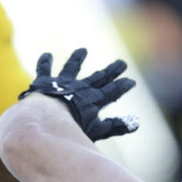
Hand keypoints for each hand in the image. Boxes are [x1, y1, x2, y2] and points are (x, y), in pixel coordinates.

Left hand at [20, 48, 139, 140]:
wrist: (46, 119)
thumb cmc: (70, 129)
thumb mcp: (96, 131)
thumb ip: (115, 126)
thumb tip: (136, 123)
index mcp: (93, 100)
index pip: (112, 92)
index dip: (122, 87)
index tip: (131, 81)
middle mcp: (80, 88)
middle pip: (98, 78)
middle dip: (111, 71)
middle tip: (122, 63)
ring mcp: (62, 83)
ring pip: (71, 68)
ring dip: (77, 59)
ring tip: (82, 50)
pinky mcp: (44, 82)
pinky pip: (44, 69)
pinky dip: (45, 62)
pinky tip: (46, 55)